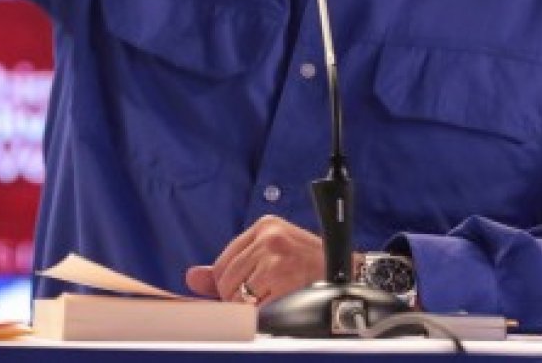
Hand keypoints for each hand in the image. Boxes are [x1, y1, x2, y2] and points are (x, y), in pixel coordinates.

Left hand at [184, 215, 329, 304]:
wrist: (350, 274)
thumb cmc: (309, 265)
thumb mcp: (271, 254)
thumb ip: (232, 265)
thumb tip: (191, 278)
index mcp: (265, 226)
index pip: (222, 262)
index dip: (227, 284)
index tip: (242, 292)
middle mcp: (269, 238)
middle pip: (226, 279)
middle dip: (236, 298)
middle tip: (259, 300)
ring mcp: (276, 257)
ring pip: (237, 295)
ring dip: (248, 308)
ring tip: (269, 302)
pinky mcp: (284, 278)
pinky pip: (254, 308)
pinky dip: (259, 316)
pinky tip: (275, 308)